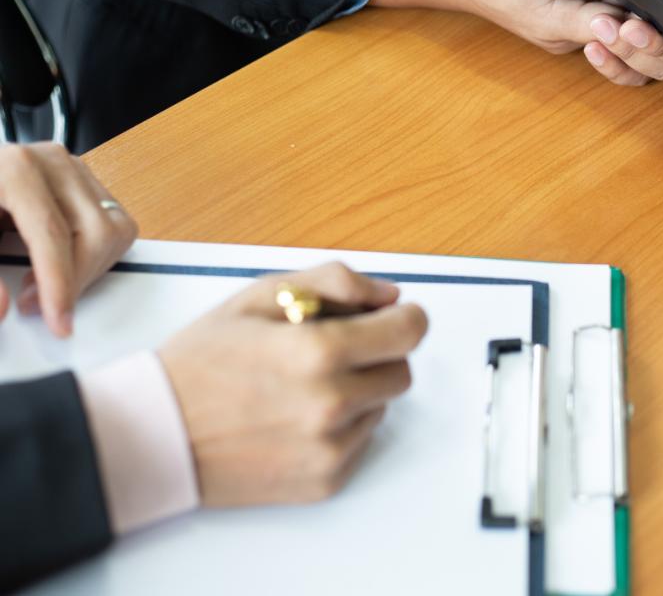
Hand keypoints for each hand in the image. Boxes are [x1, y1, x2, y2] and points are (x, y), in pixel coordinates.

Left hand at [0, 143, 137, 337]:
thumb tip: (3, 306)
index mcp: (17, 169)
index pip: (53, 233)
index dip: (58, 284)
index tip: (57, 320)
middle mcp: (54, 163)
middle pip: (94, 234)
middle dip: (74, 281)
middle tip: (40, 305)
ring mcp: (75, 169)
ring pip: (114, 231)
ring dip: (89, 270)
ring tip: (50, 283)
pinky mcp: (86, 181)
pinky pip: (117, 225)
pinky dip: (98, 255)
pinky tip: (66, 262)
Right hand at [157, 263, 427, 505]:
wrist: (153, 436)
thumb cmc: (199, 366)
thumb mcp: (258, 298)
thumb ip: (332, 283)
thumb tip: (386, 294)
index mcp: (318, 352)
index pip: (409, 331)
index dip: (405, 317)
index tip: (395, 317)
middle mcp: (331, 404)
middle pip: (402, 370)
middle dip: (378, 354)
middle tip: (336, 350)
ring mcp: (329, 447)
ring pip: (382, 406)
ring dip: (359, 391)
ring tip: (304, 385)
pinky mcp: (324, 480)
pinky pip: (360, 442)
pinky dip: (341, 427)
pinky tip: (297, 416)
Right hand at [372, 0, 662, 84]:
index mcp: (550, 22)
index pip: (602, 35)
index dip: (628, 29)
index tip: (634, 14)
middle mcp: (567, 32)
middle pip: (623, 55)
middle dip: (652, 45)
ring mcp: (574, 27)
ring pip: (627, 53)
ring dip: (650, 43)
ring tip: (658, 16)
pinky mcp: (579, 15)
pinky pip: (617, 33)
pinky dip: (637, 27)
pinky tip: (644, 4)